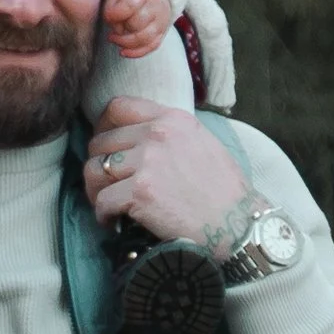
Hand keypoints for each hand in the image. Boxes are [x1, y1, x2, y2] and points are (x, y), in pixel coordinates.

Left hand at [83, 94, 249, 246]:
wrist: (238, 226)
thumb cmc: (225, 193)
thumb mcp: (203, 145)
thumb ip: (171, 135)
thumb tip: (136, 140)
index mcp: (172, 119)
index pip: (118, 108)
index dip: (102, 128)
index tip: (105, 148)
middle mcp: (157, 134)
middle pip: (101, 142)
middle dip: (99, 167)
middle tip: (107, 188)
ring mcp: (147, 162)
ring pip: (94, 170)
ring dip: (95, 191)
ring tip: (108, 206)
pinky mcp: (140, 192)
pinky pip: (102, 202)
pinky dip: (104, 216)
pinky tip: (114, 224)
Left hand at [102, 0, 175, 58]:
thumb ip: (112, 6)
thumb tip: (114, 26)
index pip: (130, 6)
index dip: (115, 14)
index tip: (109, 16)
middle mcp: (155, 6)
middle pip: (136, 24)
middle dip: (121, 27)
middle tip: (113, 24)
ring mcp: (161, 21)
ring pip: (144, 38)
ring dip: (125, 42)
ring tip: (114, 38)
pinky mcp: (162, 34)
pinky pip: (151, 47)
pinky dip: (135, 52)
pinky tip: (123, 52)